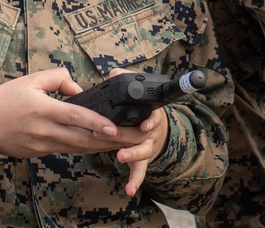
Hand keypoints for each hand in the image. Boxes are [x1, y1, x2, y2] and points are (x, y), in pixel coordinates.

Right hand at [0, 68, 127, 157]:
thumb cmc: (5, 99)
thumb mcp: (31, 79)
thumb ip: (59, 78)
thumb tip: (79, 89)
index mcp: (43, 110)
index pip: (75, 117)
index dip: (96, 124)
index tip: (114, 128)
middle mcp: (44, 130)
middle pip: (83, 138)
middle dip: (111, 139)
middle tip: (134, 138)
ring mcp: (42, 144)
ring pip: (78, 148)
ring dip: (103, 147)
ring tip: (127, 144)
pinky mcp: (40, 152)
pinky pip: (68, 150)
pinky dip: (86, 149)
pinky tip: (102, 147)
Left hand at [105, 68, 170, 196]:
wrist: (159, 131)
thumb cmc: (143, 110)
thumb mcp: (139, 94)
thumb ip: (126, 80)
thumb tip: (113, 73)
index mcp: (152, 113)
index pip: (153, 115)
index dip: (150, 119)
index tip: (144, 123)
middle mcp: (151, 131)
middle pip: (141, 134)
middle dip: (124, 134)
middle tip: (105, 134)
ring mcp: (148, 146)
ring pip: (142, 152)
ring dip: (131, 154)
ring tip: (120, 156)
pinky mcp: (143, 161)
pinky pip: (140, 171)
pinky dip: (135, 181)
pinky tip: (129, 190)